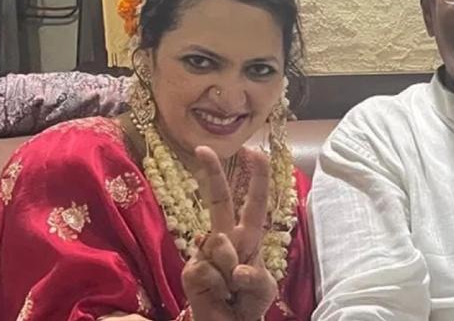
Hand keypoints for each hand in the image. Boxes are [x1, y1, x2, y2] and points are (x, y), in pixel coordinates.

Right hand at [181, 147, 276, 320]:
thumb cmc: (249, 303)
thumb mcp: (263, 290)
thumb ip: (256, 278)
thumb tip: (236, 269)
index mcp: (248, 237)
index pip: (254, 202)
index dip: (256, 177)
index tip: (253, 152)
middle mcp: (224, 238)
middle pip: (218, 200)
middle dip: (212, 173)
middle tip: (202, 150)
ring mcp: (204, 252)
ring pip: (219, 248)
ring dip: (231, 275)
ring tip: (232, 291)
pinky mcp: (190, 271)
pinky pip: (206, 271)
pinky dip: (217, 288)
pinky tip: (218, 296)